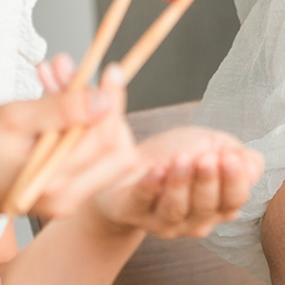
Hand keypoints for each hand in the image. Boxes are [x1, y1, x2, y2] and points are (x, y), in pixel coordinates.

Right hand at [0, 63, 138, 227]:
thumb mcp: (12, 120)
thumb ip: (61, 110)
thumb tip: (106, 99)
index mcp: (58, 184)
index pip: (107, 140)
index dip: (113, 102)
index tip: (109, 72)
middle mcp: (68, 197)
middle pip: (112, 146)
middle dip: (99, 104)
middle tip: (71, 71)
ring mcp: (66, 197)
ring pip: (97, 146)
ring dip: (84, 108)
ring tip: (53, 74)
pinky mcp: (60, 190)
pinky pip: (80, 152)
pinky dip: (71, 122)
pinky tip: (48, 95)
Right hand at [35, 57, 261, 237]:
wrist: (136, 183)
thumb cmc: (117, 156)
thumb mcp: (96, 123)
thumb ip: (70, 97)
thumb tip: (50, 65)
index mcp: (129, 203)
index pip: (137, 201)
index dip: (150, 188)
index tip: (158, 166)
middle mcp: (158, 218)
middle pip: (174, 209)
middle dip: (185, 183)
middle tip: (191, 156)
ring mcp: (187, 218)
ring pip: (199, 208)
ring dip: (208, 182)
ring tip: (211, 155)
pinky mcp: (212, 208)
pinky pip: (226, 203)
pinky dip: (234, 182)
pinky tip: (232, 158)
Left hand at [91, 127, 262, 238]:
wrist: (130, 162)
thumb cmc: (179, 153)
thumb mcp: (215, 146)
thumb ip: (241, 156)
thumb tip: (252, 169)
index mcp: (219, 205)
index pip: (234, 201)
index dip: (234, 182)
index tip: (229, 158)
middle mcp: (195, 221)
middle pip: (206, 207)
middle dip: (208, 181)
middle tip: (206, 157)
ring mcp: (163, 222)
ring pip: (175, 210)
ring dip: (180, 183)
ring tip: (181, 159)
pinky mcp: (133, 214)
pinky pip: (142, 203)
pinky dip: (150, 186)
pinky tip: (156, 169)